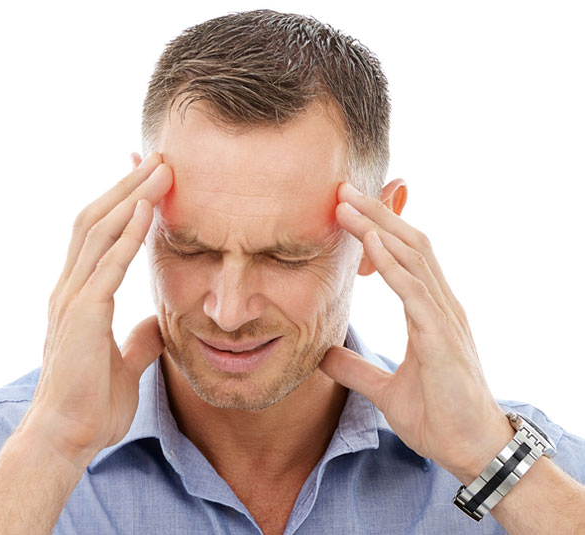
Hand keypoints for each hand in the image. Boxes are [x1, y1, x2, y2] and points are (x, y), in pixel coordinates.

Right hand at [23, 151, 172, 466]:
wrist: (66, 438)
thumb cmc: (91, 405)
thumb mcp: (124, 365)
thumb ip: (137, 341)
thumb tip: (155, 326)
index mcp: (79, 296)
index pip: (97, 234)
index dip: (120, 201)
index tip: (146, 177)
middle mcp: (70, 288)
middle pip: (96, 219)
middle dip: (127, 185)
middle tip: (158, 158)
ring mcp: (72, 298)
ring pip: (99, 231)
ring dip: (131, 196)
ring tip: (160, 169)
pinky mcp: (82, 314)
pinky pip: (108, 264)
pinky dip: (128, 234)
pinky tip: (148, 210)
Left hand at [319, 182, 512, 482]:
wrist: (471, 452)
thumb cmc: (438, 418)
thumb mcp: (385, 390)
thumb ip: (356, 369)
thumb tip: (323, 355)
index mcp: (431, 313)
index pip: (405, 257)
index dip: (377, 230)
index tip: (346, 209)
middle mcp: (442, 307)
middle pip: (409, 245)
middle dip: (376, 215)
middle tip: (343, 190)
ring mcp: (445, 320)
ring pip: (413, 259)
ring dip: (379, 230)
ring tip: (348, 206)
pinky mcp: (442, 339)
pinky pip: (416, 293)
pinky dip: (394, 267)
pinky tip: (372, 246)